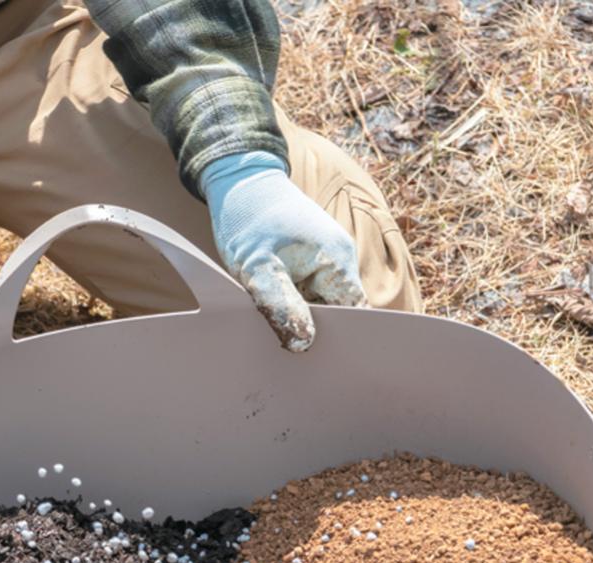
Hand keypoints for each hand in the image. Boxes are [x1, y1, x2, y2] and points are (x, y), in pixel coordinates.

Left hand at [200, 152, 365, 350]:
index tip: (311, 354)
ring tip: (275, 320)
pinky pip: (310, 290)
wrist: (239, 179)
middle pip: (338, 310)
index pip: (353, 313)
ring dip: (301, 313)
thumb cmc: (247, 218)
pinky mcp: (311, 257)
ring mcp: (327, 257)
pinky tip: (274, 305)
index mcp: (337, 259)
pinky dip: (293, 300)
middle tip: (283, 342)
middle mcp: (340, 258)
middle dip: (315, 328)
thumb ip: (282, 307)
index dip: (336, 337)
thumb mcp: (258, 268)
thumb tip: (303, 345)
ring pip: (321, 301)